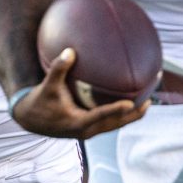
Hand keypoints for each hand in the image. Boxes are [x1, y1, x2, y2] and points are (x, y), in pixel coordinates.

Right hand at [10, 48, 148, 138]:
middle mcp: (87, 130)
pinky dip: (122, 113)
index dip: (116, 110)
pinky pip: (111, 122)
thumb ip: (59, 68)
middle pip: (117, 124)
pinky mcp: (90, 128)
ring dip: (132, 115)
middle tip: (150, 99)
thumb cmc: (40, 102)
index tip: (132, 103)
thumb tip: (70, 50)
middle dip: (135, 113)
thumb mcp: (47, 85)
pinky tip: (130, 100)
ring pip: (117, 125)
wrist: (31, 120)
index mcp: (78, 122)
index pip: (101, 116)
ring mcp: (90, 131)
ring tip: (148, 101)